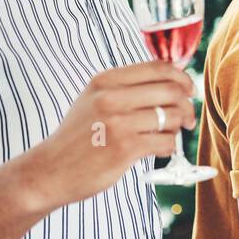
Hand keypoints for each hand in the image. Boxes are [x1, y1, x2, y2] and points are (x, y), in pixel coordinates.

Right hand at [25, 61, 196, 209]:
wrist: (49, 171)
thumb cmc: (78, 137)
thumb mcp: (94, 100)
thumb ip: (126, 88)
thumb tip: (173, 80)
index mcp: (105, 81)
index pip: (158, 67)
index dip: (182, 77)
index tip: (189, 90)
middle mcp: (111, 98)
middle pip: (171, 90)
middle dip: (187, 105)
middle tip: (187, 118)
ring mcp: (118, 123)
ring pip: (173, 116)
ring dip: (180, 127)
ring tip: (169, 134)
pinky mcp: (125, 148)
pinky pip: (166, 142)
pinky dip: (170, 146)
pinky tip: (160, 150)